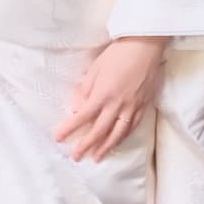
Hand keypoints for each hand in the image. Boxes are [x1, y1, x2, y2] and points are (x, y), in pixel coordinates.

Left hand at [53, 38, 165, 162]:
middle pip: (99, 131)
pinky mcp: (143, 106)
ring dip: (105, 147)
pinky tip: (116, 142)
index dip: (69, 129)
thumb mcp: (94, 69)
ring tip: (96, 157)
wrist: (144, 46)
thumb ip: (85, 90)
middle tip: (76, 157)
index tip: (59, 138)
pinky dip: (123, 137)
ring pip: (117, 134)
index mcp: (102, 94)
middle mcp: (117, 105)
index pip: (82, 117)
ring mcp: (132, 107)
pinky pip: (132, 127)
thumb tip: (77, 108)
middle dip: (86, 145)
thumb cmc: (117, 54)